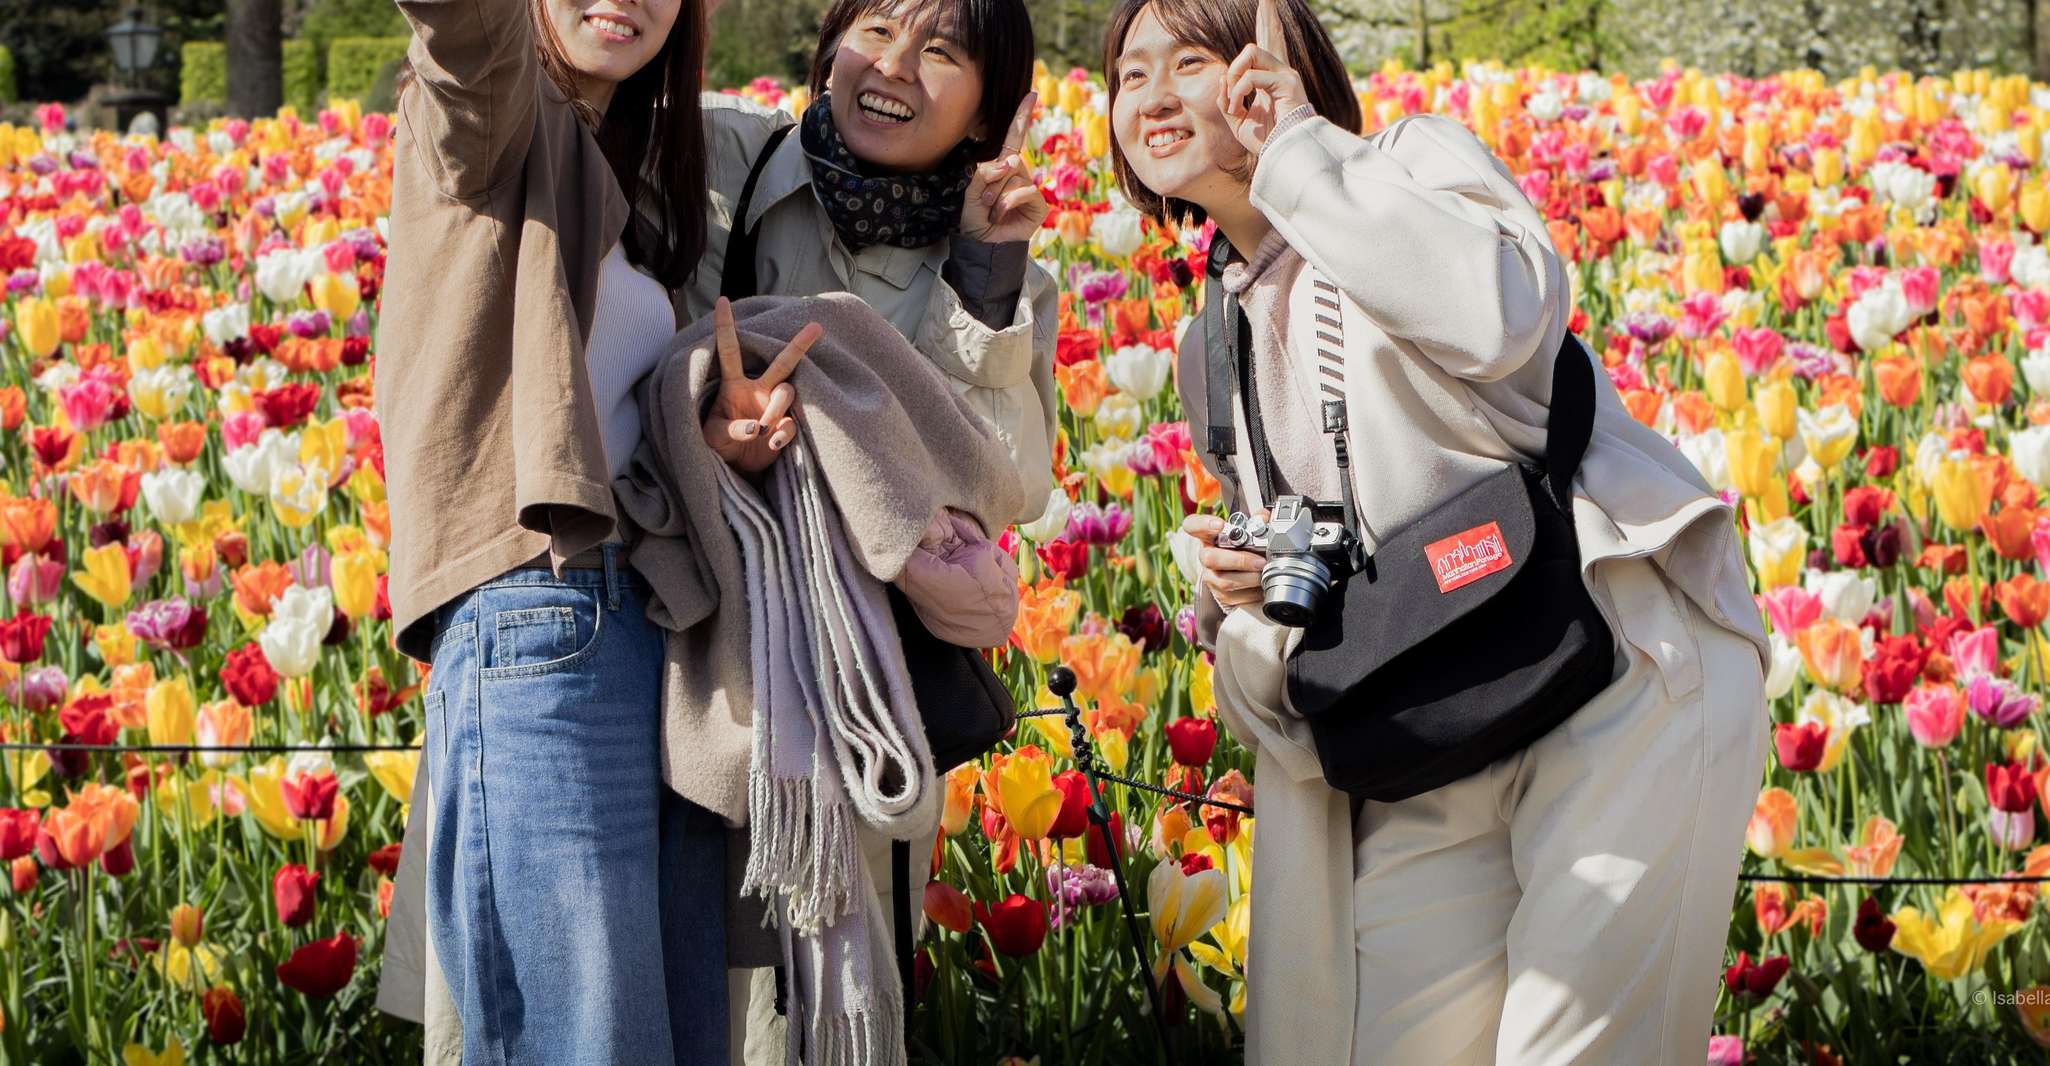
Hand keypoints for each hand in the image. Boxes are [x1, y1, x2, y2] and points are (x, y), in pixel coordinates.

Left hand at [700, 297, 820, 473]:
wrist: (736, 465)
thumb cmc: (718, 444)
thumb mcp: (713, 436)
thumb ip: (732, 429)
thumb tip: (756, 426)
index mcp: (735, 385)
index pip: (729, 351)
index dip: (725, 326)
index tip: (722, 301)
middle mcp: (759, 390)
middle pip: (781, 362)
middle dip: (798, 345)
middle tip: (817, 327)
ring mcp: (774, 407)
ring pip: (787, 392)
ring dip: (776, 408)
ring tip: (763, 428)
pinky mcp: (785, 427)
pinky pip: (791, 423)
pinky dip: (782, 433)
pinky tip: (771, 444)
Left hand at [959, 92, 1049, 244]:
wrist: (981, 243)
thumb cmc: (974, 217)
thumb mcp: (971, 190)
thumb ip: (986, 172)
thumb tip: (1011, 162)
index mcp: (1003, 166)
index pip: (1015, 137)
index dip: (1022, 116)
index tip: (1031, 94)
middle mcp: (1019, 174)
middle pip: (1009, 160)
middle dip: (991, 181)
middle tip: (984, 201)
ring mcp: (1029, 189)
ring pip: (1014, 177)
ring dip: (996, 195)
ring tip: (990, 211)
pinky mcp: (1038, 205)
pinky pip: (1023, 191)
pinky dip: (1006, 203)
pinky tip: (1000, 216)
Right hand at [1182, 513, 1266, 611]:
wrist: (1244, 577)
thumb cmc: (1245, 550)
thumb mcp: (1250, 534)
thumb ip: (1256, 523)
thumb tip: (1263, 517)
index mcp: (1209, 536)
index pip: (1193, 525)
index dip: (1203, 524)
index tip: (1220, 524)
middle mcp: (1206, 556)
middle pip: (1210, 558)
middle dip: (1239, 560)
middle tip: (1259, 561)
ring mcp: (1211, 578)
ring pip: (1224, 581)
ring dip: (1249, 578)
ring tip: (1264, 573)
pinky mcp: (1221, 596)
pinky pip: (1235, 597)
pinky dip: (1252, 592)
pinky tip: (1262, 586)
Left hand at [1218, 0, 1309, 156]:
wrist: (1283, 156)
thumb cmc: (1266, 141)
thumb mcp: (1238, 120)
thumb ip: (1229, 99)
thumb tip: (1224, 79)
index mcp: (1272, 79)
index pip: (1270, 45)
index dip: (1268, 23)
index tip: (1267, 2)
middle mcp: (1282, 72)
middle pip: (1267, 36)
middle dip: (1265, 18)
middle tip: (1258, 19)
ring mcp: (1286, 75)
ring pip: (1251, 51)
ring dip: (1234, 74)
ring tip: (1233, 99)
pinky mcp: (1287, 83)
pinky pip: (1250, 76)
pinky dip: (1238, 92)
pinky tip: (1237, 107)